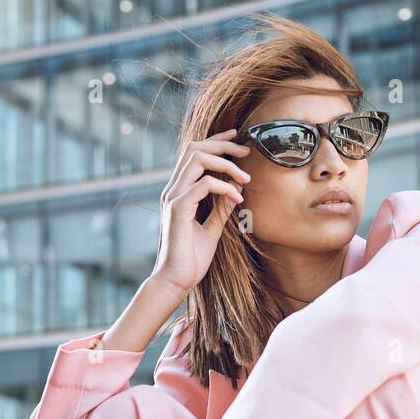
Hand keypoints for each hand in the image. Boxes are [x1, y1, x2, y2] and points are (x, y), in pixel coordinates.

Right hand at [151, 127, 251, 296]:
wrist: (177, 281)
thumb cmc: (192, 259)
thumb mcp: (212, 228)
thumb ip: (221, 208)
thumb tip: (236, 188)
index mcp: (179, 191)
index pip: (194, 153)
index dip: (215, 141)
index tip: (236, 138)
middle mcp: (173, 190)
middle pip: (195, 148)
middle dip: (223, 145)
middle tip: (246, 153)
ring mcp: (173, 197)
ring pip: (197, 159)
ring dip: (226, 164)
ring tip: (245, 177)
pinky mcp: (178, 209)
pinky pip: (204, 184)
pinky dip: (225, 188)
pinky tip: (237, 200)